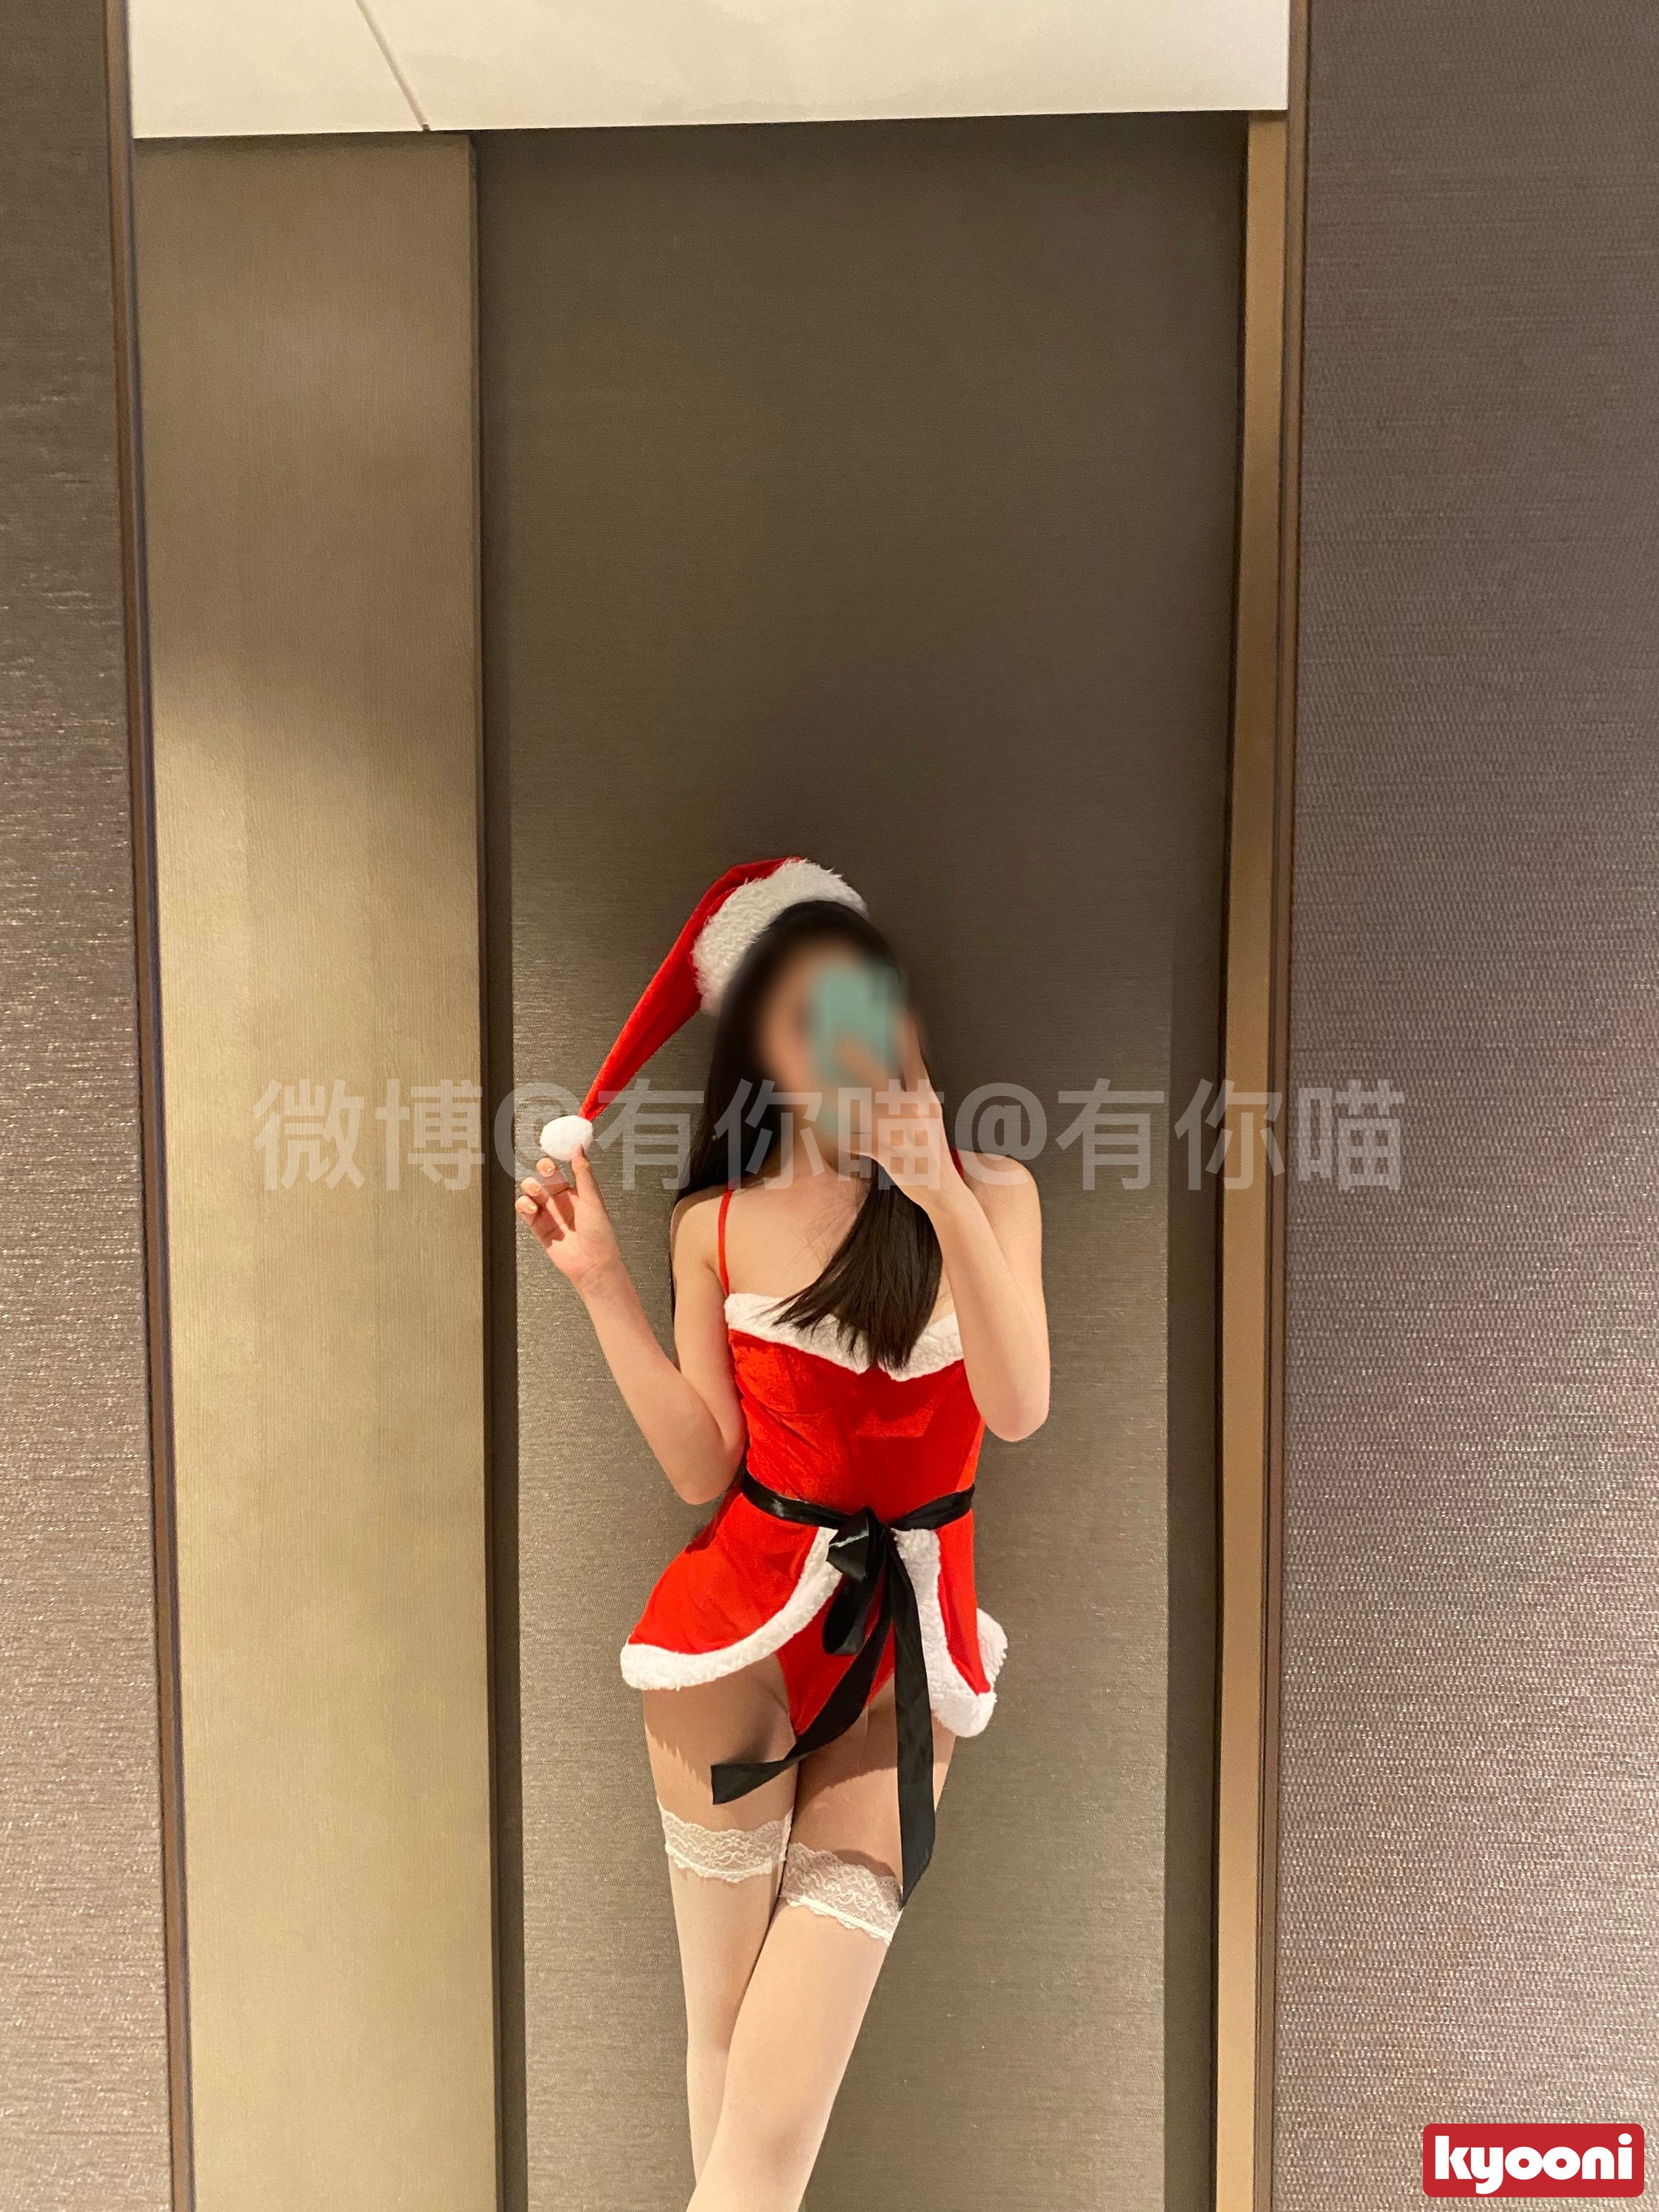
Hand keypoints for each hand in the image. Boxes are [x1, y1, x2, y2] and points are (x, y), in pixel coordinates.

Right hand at [516, 1145, 624, 1294]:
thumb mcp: (593, 1199)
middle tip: (545, 1168)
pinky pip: (526, 1211)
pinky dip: (523, 1205)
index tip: (554, 1149)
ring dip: (530, 1187)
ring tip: (535, 1190)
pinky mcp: (539, 1228)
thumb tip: (579, 1149)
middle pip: (546, 1179)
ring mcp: (550, 1214)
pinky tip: (529, 1205)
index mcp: (578, 1193)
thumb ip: (583, 1173)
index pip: (564, 1170)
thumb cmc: (600, 1235)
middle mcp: (563, 1202)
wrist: (593, 1264)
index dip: (557, 1159)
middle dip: (543, 1170)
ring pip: (533, 1193)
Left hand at [837, 1019, 957, 1210]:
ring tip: (817, 1081)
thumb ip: (913, 1091)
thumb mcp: (930, 1116)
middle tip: (835, 1039)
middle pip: (882, 1080)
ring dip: (839, 1095)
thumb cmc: (929, 1149)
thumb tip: (888, 1069)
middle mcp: (918, 1113)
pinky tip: (823, 1128)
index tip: (889, 1014)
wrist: (943, 1192)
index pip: (912, 1061)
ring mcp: (904, 1134)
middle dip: (857, 1059)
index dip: (901, 1036)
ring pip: (864, 1109)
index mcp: (926, 1099)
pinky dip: (840, 1135)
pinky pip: (857, 1140)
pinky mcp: (889, 1155)